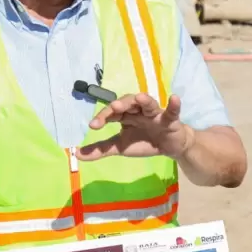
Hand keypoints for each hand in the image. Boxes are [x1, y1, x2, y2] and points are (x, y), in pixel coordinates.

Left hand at [77, 93, 193, 161]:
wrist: (169, 147)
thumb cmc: (144, 142)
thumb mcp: (120, 147)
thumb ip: (100, 149)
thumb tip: (77, 154)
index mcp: (126, 116)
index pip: (112, 112)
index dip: (103, 117)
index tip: (93, 126)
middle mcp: (139, 111)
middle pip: (129, 103)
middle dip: (121, 104)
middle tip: (114, 107)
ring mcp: (155, 114)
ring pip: (149, 104)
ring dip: (144, 100)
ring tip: (140, 98)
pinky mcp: (170, 120)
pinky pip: (172, 111)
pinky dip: (174, 105)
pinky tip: (174, 98)